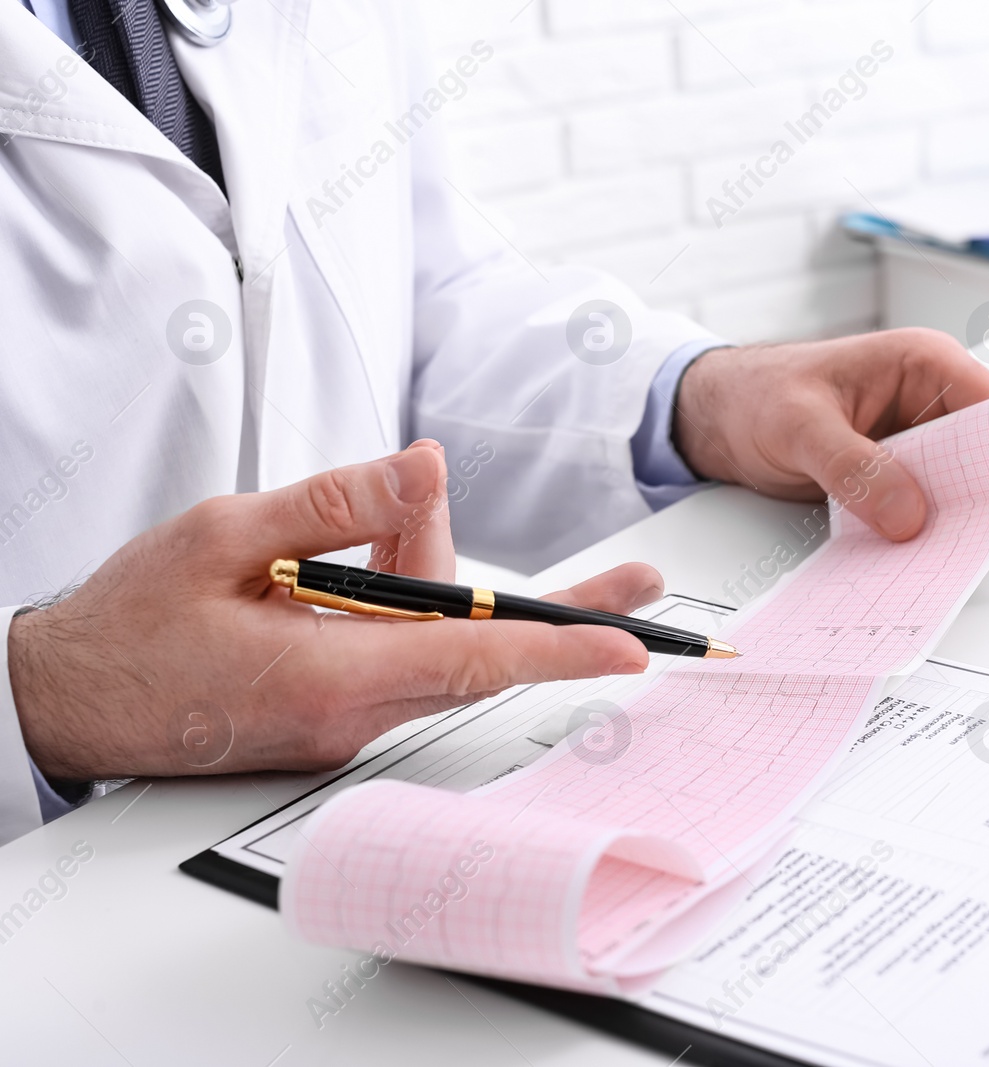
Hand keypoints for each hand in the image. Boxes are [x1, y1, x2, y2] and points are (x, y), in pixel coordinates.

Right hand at [8, 442, 662, 781]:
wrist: (69, 699)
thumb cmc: (131, 621)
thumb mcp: (221, 534)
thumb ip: (334, 503)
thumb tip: (427, 466)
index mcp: (324, 674)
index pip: (469, 660)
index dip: (557, 649)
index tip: (627, 647)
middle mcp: (350, 714)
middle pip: (477, 651)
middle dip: (553, 609)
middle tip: (640, 583)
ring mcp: (346, 726)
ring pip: (439, 646)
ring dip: (435, 576)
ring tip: (398, 504)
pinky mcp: (339, 720)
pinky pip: (404, 657)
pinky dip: (401, 604)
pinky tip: (362, 560)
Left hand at [672, 328, 988, 540]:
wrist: (718, 415)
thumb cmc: (757, 395)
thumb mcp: (798, 426)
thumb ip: (853, 468)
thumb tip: (910, 515)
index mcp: (923, 364)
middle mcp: (932, 399)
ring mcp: (920, 440)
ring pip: (970, 485)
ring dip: (970, 521)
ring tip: (963, 560)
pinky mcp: (902, 475)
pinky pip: (935, 506)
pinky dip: (936, 532)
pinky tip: (930, 559)